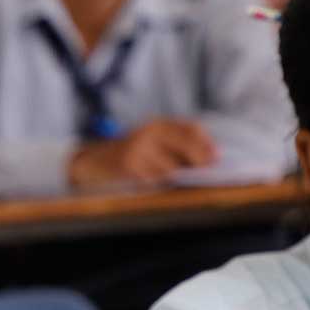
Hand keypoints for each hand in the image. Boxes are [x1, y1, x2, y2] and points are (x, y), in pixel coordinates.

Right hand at [68, 120, 217, 189]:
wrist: (92, 162)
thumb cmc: (129, 156)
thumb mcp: (152, 143)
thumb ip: (177, 147)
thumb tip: (211, 158)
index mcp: (157, 125)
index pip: (191, 128)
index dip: (207, 143)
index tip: (217, 158)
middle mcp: (148, 132)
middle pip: (187, 145)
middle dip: (199, 160)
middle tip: (204, 171)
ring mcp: (138, 148)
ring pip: (171, 168)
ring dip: (175, 177)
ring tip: (167, 178)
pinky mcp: (129, 165)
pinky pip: (154, 179)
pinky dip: (156, 184)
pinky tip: (148, 182)